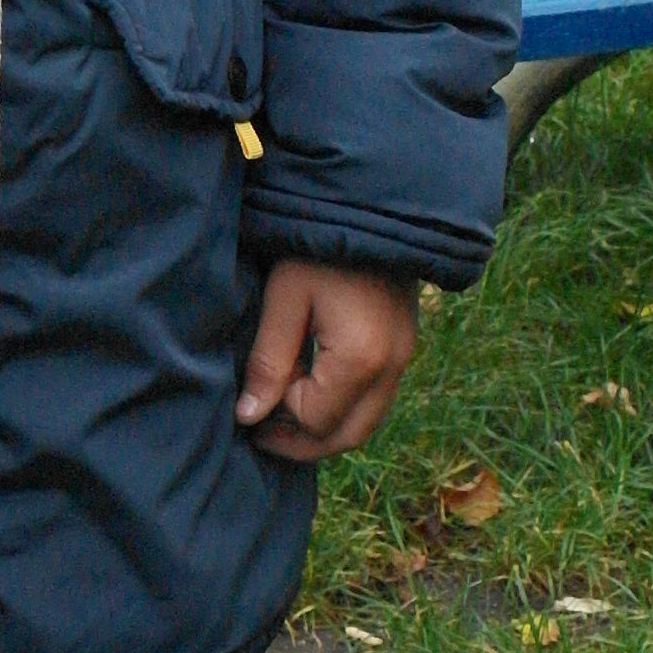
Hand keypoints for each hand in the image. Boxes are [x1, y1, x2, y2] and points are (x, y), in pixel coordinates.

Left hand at [235, 259, 417, 461]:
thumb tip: (249, 417)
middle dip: (304, 444)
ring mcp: (405, 359)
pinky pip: (376, 398)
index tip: (247, 404)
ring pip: (366, 422)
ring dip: (326, 429)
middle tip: (262, 435)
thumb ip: (269, 361)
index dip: (277, 420)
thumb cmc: (319, 248)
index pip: (315, 419)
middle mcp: (392, 368)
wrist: (372, 208)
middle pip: (348, 436)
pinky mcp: (405, 347)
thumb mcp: (284, 299)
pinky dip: (344, 407)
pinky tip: (310, 391)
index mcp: (360, 359)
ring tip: (282, 415)